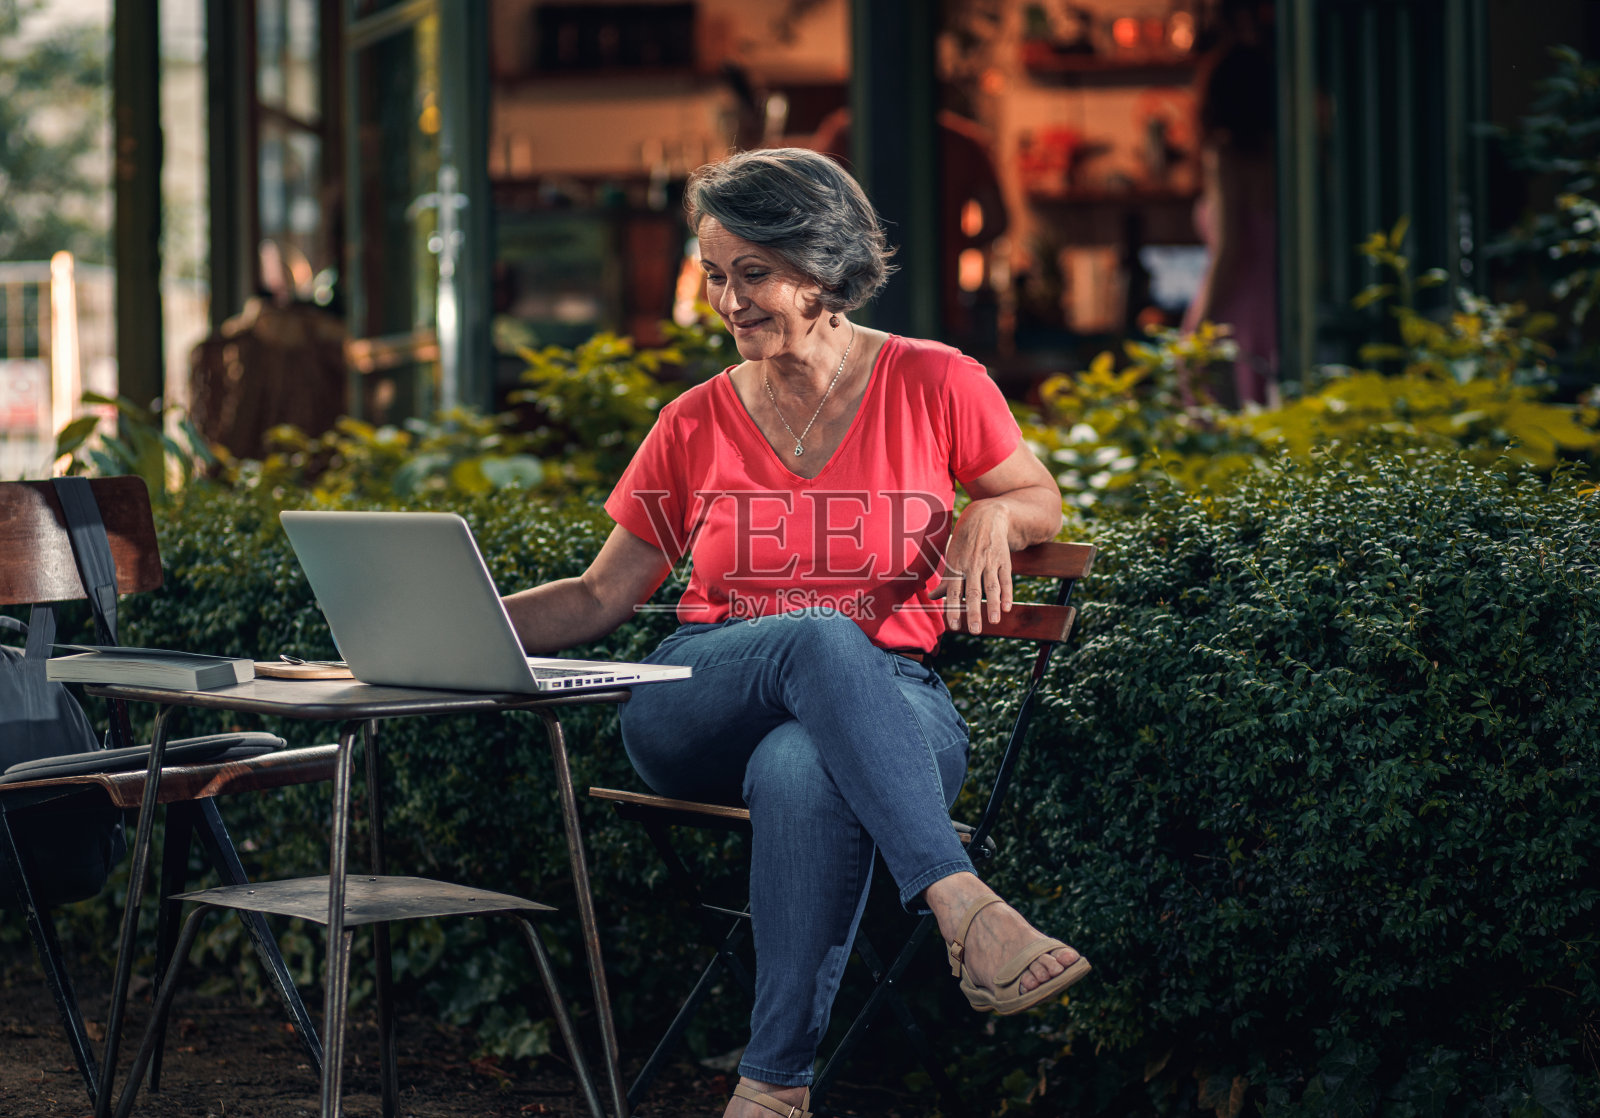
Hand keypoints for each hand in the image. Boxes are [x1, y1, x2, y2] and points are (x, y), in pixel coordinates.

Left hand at [930, 500, 1012, 633]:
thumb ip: (945, 580)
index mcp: (957, 566)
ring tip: (994, 621)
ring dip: (993, 605)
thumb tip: (931, 597)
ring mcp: (989, 563)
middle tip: (974, 631)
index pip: (953, 591)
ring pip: (991, 587)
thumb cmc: (964, 542)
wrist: (986, 517)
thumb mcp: (952, 558)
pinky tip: (1007, 607)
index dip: (953, 609)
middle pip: (973, 592)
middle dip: (974, 612)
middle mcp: (973, 565)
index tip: (953, 626)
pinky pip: (1006, 580)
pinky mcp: (1003, 561)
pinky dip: (1007, 594)